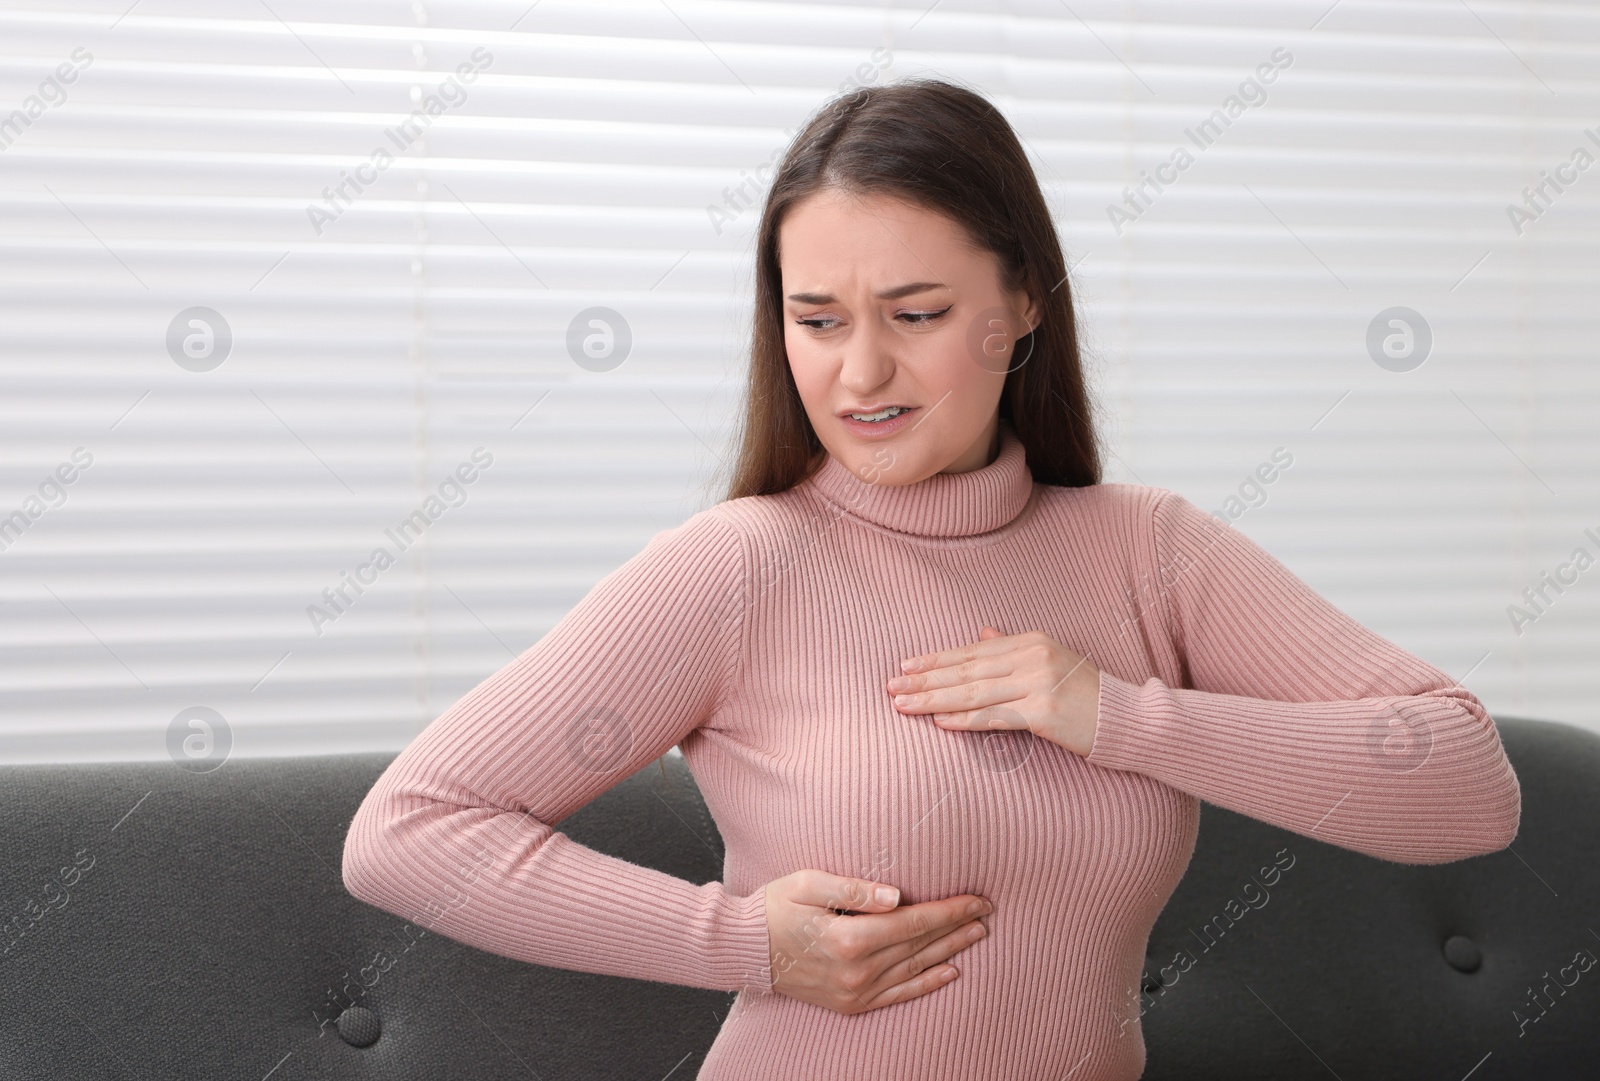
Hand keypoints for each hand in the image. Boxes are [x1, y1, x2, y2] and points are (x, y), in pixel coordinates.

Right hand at [763, 869, 991, 1013]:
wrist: (746, 949)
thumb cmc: (775, 907)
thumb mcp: (808, 884)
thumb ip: (853, 888)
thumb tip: (895, 895)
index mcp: (849, 937)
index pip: (913, 921)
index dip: (949, 910)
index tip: (977, 898)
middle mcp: (857, 970)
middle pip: (920, 944)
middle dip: (957, 927)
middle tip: (987, 912)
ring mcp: (855, 991)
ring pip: (915, 968)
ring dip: (950, 951)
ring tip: (977, 935)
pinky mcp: (851, 1003)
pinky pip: (898, 995)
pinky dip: (927, 983)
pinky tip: (950, 972)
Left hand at [885, 626, 1100, 756]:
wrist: (1125, 718)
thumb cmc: (1085, 693)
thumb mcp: (1050, 660)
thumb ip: (1012, 646)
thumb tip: (981, 630)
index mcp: (1030, 640)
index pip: (972, 650)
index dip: (936, 659)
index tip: (905, 666)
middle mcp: (1032, 656)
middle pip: (966, 669)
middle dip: (925, 678)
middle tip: (891, 685)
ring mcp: (1038, 683)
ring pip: (973, 692)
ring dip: (933, 699)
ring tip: (903, 704)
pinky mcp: (1045, 712)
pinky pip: (995, 717)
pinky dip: (964, 719)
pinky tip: (939, 722)